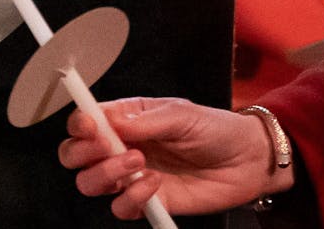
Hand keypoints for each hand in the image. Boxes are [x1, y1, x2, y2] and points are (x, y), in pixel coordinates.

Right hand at [57, 97, 293, 219]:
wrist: (249, 161)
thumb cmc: (215, 129)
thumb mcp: (181, 114)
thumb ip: (143, 120)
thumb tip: (108, 121)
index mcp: (123, 120)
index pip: (83, 122)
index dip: (79, 125)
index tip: (91, 128)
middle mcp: (120, 147)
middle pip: (74, 156)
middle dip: (83, 154)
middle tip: (109, 148)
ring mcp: (131, 177)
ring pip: (89, 183)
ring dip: (106, 174)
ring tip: (139, 163)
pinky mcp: (148, 201)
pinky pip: (120, 207)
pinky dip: (132, 198)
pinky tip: (155, 184)